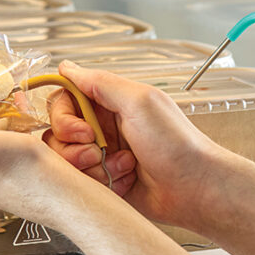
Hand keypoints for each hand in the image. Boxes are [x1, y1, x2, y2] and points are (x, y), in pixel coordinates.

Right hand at [44, 61, 223, 227]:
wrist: (195, 187)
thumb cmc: (176, 143)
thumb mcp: (139, 102)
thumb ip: (100, 83)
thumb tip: (67, 67)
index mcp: (112, 103)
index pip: (65, 101)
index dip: (65, 117)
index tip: (83, 130)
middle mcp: (105, 127)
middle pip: (59, 133)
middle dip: (74, 146)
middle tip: (97, 150)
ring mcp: (105, 155)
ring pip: (68, 160)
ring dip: (91, 166)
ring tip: (121, 166)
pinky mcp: (106, 181)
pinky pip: (82, 182)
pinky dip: (102, 182)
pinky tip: (126, 180)